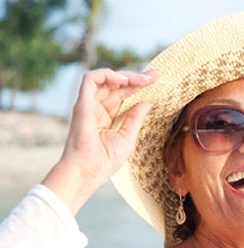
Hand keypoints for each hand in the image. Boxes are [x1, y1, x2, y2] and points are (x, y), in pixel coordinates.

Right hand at [42, 68, 157, 213]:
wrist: (87, 172)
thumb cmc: (104, 161)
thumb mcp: (127, 137)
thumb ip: (135, 118)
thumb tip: (147, 102)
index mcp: (107, 115)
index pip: (123, 94)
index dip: (138, 85)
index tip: (155, 79)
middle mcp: (97, 107)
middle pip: (116, 85)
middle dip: (136, 77)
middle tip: (154, 76)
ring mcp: (89, 104)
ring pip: (105, 78)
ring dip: (125, 76)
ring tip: (142, 80)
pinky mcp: (82, 104)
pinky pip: (90, 79)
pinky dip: (106, 75)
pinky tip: (123, 81)